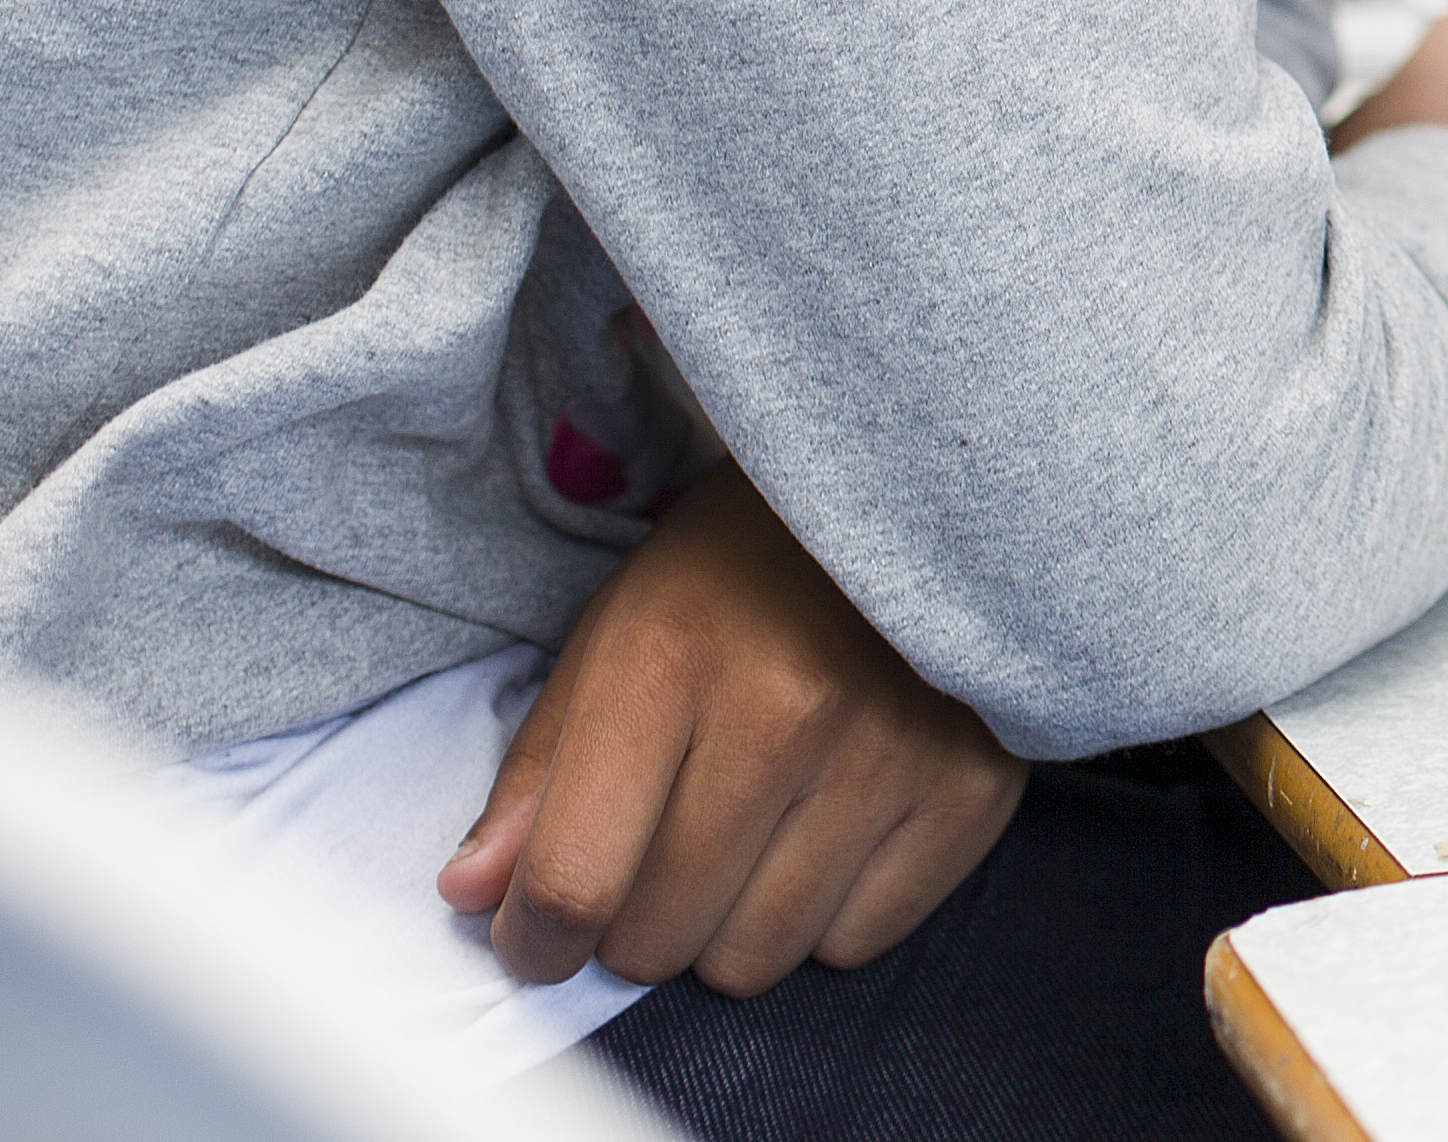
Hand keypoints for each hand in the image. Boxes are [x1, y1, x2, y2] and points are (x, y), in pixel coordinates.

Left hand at [438, 460, 1021, 995]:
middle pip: (659, 938)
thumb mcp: (619, 632)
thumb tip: (475, 899)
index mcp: (670, 664)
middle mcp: (787, 715)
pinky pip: (858, 941)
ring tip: (749, 841)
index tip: (538, 938)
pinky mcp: (973, 787)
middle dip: (635, 924)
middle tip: (660, 857)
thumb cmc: (746, 568)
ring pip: (756, 958)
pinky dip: (827, 915)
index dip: (534, 942)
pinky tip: (829, 833)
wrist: (926, 489)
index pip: (573, 882)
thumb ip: (540, 774)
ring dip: (730, 926)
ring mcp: (891, 755)